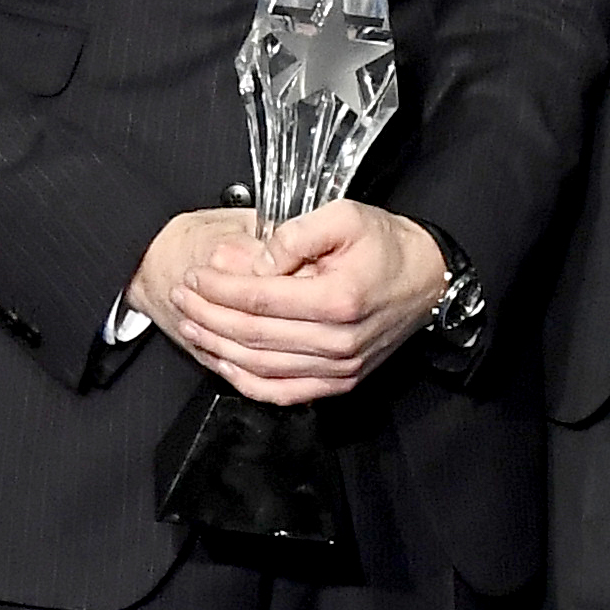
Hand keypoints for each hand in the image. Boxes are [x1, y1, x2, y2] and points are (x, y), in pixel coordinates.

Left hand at [136, 200, 446, 404]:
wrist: (428, 279)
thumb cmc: (385, 245)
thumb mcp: (344, 216)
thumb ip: (295, 234)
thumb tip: (254, 261)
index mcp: (339, 299)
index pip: (260, 299)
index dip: (219, 289)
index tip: (196, 275)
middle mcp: (339, 342)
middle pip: (254, 335)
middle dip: (208, 316)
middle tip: (182, 297)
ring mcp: (340, 369)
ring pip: (261, 368)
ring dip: (218, 348)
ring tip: (191, 326)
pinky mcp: (340, 382)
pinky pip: (283, 393)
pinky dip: (246, 382)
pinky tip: (223, 363)